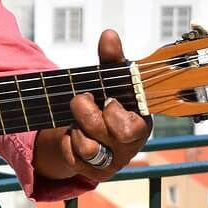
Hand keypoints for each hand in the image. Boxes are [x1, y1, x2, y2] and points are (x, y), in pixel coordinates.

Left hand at [32, 28, 153, 183]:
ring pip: (88, 149)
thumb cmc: (109, 101)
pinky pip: (73, 158)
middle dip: (87, 113)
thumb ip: (110, 59)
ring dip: (76, 128)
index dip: (113, 112)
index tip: (106, 99)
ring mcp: (112, 161)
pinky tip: (74, 133)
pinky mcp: (94, 173)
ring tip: (78, 119)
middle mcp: (129, 146)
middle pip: (105, 135)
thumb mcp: (110, 79)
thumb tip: (109, 34)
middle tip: (82, 100)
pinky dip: (68, 142)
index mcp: (140, 123)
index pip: (130, 127)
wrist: (92, 128)